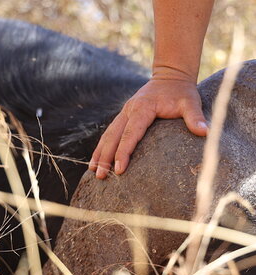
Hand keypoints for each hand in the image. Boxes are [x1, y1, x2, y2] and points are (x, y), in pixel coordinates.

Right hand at [89, 75, 207, 178]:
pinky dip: (103, 146)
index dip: (123, 152)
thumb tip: (204, 132)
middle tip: (100, 175)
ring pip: (107, 135)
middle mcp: (129, 111)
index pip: (130, 134)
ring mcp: (124, 113)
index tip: (119, 170)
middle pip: (113, 136)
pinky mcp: (124, 117)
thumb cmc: (180, 92)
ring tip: (93, 170)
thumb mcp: (190, 102)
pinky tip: (99, 158)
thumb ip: (194, 116)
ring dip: (99, 152)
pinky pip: (110, 133)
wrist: (170, 77)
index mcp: (142, 108)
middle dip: (105, 157)